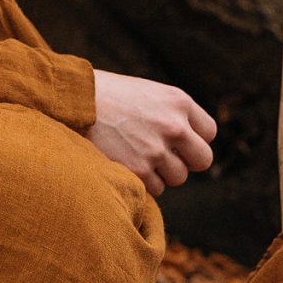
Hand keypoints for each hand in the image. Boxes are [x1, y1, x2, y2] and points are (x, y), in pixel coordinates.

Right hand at [87, 70, 215, 195]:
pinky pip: (156, 188)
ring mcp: (156, 150)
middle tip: (165, 156)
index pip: (209, 133)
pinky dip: (144, 182)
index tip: (178, 141)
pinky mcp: (138, 170)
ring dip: (162, 173)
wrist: (73, 102)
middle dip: (186, 161)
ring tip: (137, 155)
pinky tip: (126, 163)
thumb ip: (173, 114)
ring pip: (178, 177)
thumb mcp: (148, 94)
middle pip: (203, 160)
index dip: (194, 139)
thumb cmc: (109, 97)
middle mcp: (173, 126)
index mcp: (179, 102)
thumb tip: (190, 144)